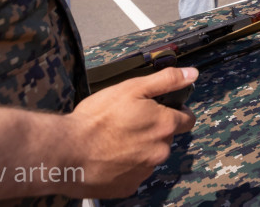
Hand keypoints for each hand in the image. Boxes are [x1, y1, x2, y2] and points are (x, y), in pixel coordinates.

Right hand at [62, 67, 197, 198]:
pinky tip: (109, 157)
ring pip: (149, 156)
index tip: (162, 108)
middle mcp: (160, 151)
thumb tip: (192, 74)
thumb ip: (166, 80)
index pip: (187, 119)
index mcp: (165, 125)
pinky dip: (125, 166)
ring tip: (115, 139)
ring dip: (139, 148)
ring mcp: (145, 171)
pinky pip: (134, 174)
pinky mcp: (128, 186)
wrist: (67, 153)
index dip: (176, 111)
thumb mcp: (132, 88)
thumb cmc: (97, 118)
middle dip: (152, 129)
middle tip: (128, 121)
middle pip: (166, 137)